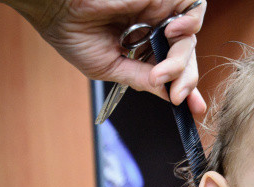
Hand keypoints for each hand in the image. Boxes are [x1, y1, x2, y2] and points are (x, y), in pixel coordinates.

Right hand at [0, 0, 206, 113]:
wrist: (59, 9)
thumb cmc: (75, 36)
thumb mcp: (110, 68)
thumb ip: (141, 78)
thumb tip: (168, 93)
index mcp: (143, 51)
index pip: (174, 71)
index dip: (186, 88)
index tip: (194, 108)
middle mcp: (155, 34)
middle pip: (186, 58)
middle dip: (186, 80)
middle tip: (177, 96)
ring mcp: (160, 16)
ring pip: (189, 41)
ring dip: (179, 62)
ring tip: (159, 73)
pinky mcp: (163, 0)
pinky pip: (193, 10)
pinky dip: (190, 24)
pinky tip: (172, 33)